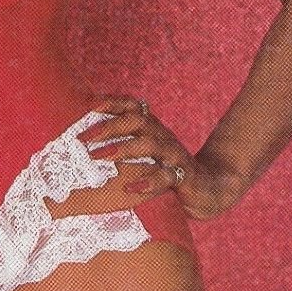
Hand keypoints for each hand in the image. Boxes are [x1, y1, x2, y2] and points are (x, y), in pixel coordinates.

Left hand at [75, 97, 243, 221]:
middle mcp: (162, 137)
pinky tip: (131, 188)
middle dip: (108, 126)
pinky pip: (167, 176)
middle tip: (82, 137)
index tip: (89, 105)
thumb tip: (84, 148)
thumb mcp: (145, 156)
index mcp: (152, 128)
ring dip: (122, 148)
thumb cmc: (167, 170)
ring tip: (98, 156)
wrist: (209, 188)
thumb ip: (122, 147)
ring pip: (149, 144)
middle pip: (137, 120)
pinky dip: (148, 181)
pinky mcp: (184, 177)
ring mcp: (174, 155)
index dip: (112, 102)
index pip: (133, 106)